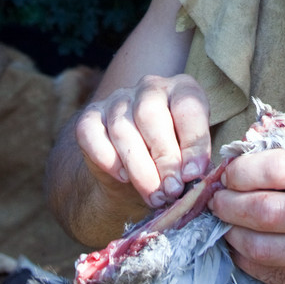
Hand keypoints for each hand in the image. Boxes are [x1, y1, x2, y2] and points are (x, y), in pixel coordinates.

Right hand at [75, 74, 210, 208]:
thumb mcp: (189, 158)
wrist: (134, 171)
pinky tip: (123, 177)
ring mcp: (117, 99)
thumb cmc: (171, 160)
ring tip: (153, 195)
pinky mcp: (90, 116)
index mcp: (181, 89)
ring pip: (121, 128)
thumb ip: (192, 163)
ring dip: (139, 168)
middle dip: (163, 157)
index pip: (188, 106)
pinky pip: (91, 134)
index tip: (193, 174)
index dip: (193, 142)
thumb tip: (193, 177)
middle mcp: (149, 88)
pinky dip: (107, 159)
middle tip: (171, 190)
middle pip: (150, 114)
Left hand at [210, 150, 284, 283]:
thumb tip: (224, 172)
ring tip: (225, 223)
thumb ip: (276, 164)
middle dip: (229, 205)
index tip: (227, 175)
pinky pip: (261, 270)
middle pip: (266, 211)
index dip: (241, 172)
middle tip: (217, 201)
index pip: (276, 169)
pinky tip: (239, 243)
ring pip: (260, 247)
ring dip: (231, 233)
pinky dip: (240, 255)